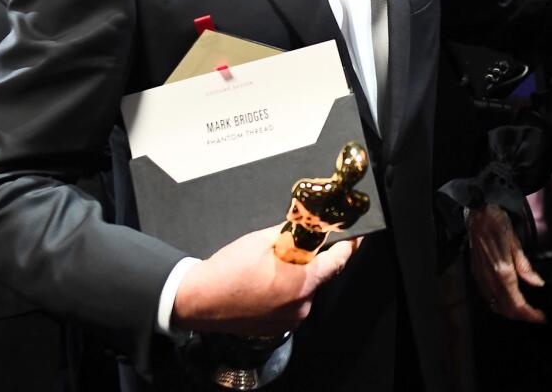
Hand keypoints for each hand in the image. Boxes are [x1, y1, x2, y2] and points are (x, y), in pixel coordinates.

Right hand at [172, 224, 359, 337]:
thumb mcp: (262, 240)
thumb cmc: (229, 270)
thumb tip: (308, 224)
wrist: (198, 300)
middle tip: (293, 247)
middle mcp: (302, 305)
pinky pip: (291, 304)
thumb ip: (292, 232)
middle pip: (319, 276)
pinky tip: (266, 283)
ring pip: (304, 290)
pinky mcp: (278, 328)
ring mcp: (290, 319)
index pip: (338, 262)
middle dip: (311, 260)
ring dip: (297, 277)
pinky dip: (285, 292)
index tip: (353, 237)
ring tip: (271, 267)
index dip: (347, 246)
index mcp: (303, 283)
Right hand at [467, 205, 545, 323]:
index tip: (541, 318)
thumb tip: (537, 283)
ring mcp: (480, 276)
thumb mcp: (516, 242)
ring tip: (524, 309)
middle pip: (505, 309)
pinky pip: (487, 296)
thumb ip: (525, 266)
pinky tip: (507, 297)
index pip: (517, 303)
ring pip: (494, 305)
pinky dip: (498, 303)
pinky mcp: (475, 273)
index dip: (530, 315)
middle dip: (522, 316)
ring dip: (510, 311)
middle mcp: (489, 277)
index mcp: (502, 270)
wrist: (476, 212)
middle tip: (535, 315)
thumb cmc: (497, 222)